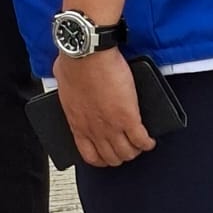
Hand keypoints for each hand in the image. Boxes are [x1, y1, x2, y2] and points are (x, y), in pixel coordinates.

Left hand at [52, 49, 156, 167]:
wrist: (87, 54)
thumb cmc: (73, 63)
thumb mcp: (63, 87)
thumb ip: (70, 97)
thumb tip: (71, 94)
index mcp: (78, 123)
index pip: (89, 154)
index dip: (101, 159)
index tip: (106, 155)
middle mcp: (95, 130)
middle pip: (111, 157)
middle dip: (120, 156)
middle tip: (125, 148)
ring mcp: (112, 126)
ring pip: (128, 152)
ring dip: (134, 150)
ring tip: (139, 144)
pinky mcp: (129, 117)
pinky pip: (141, 139)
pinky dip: (147, 142)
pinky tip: (149, 140)